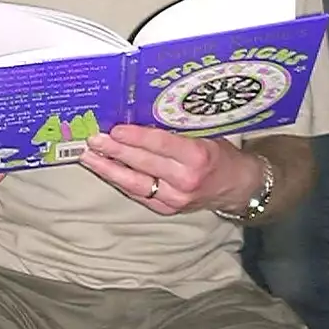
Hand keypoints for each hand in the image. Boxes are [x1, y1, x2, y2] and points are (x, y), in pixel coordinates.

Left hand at [80, 124, 262, 215]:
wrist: (238, 187)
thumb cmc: (220, 155)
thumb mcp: (205, 135)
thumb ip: (175, 131)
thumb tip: (138, 119)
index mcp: (198, 156)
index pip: (160, 144)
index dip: (135, 137)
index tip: (115, 130)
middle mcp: (185, 180)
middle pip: (143, 164)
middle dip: (114, 152)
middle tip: (93, 140)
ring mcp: (175, 199)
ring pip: (135, 184)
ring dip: (109, 170)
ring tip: (89, 158)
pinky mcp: (168, 209)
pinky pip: (139, 194)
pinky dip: (121, 182)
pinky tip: (106, 171)